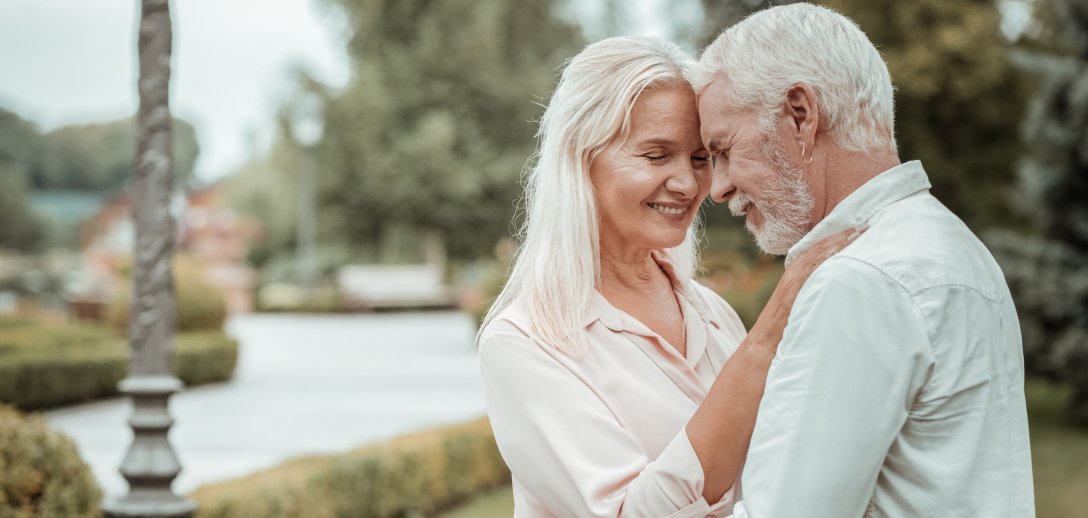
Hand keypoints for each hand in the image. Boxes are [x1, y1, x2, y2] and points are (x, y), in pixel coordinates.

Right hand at [747, 225, 867, 355]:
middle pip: (821, 245)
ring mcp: (794, 279)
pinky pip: (812, 266)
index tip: (860, 228)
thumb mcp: (803, 302)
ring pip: (819, 252)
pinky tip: (843, 247)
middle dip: (844, 233)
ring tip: (861, 230)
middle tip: (867, 224)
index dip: (840, 236)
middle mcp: (795, 271)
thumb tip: (839, 286)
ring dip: (840, 240)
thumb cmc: (786, 329)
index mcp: (797, 273)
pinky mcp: (794, 287)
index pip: (820, 248)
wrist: (765, 345)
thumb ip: (816, 290)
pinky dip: (827, 254)